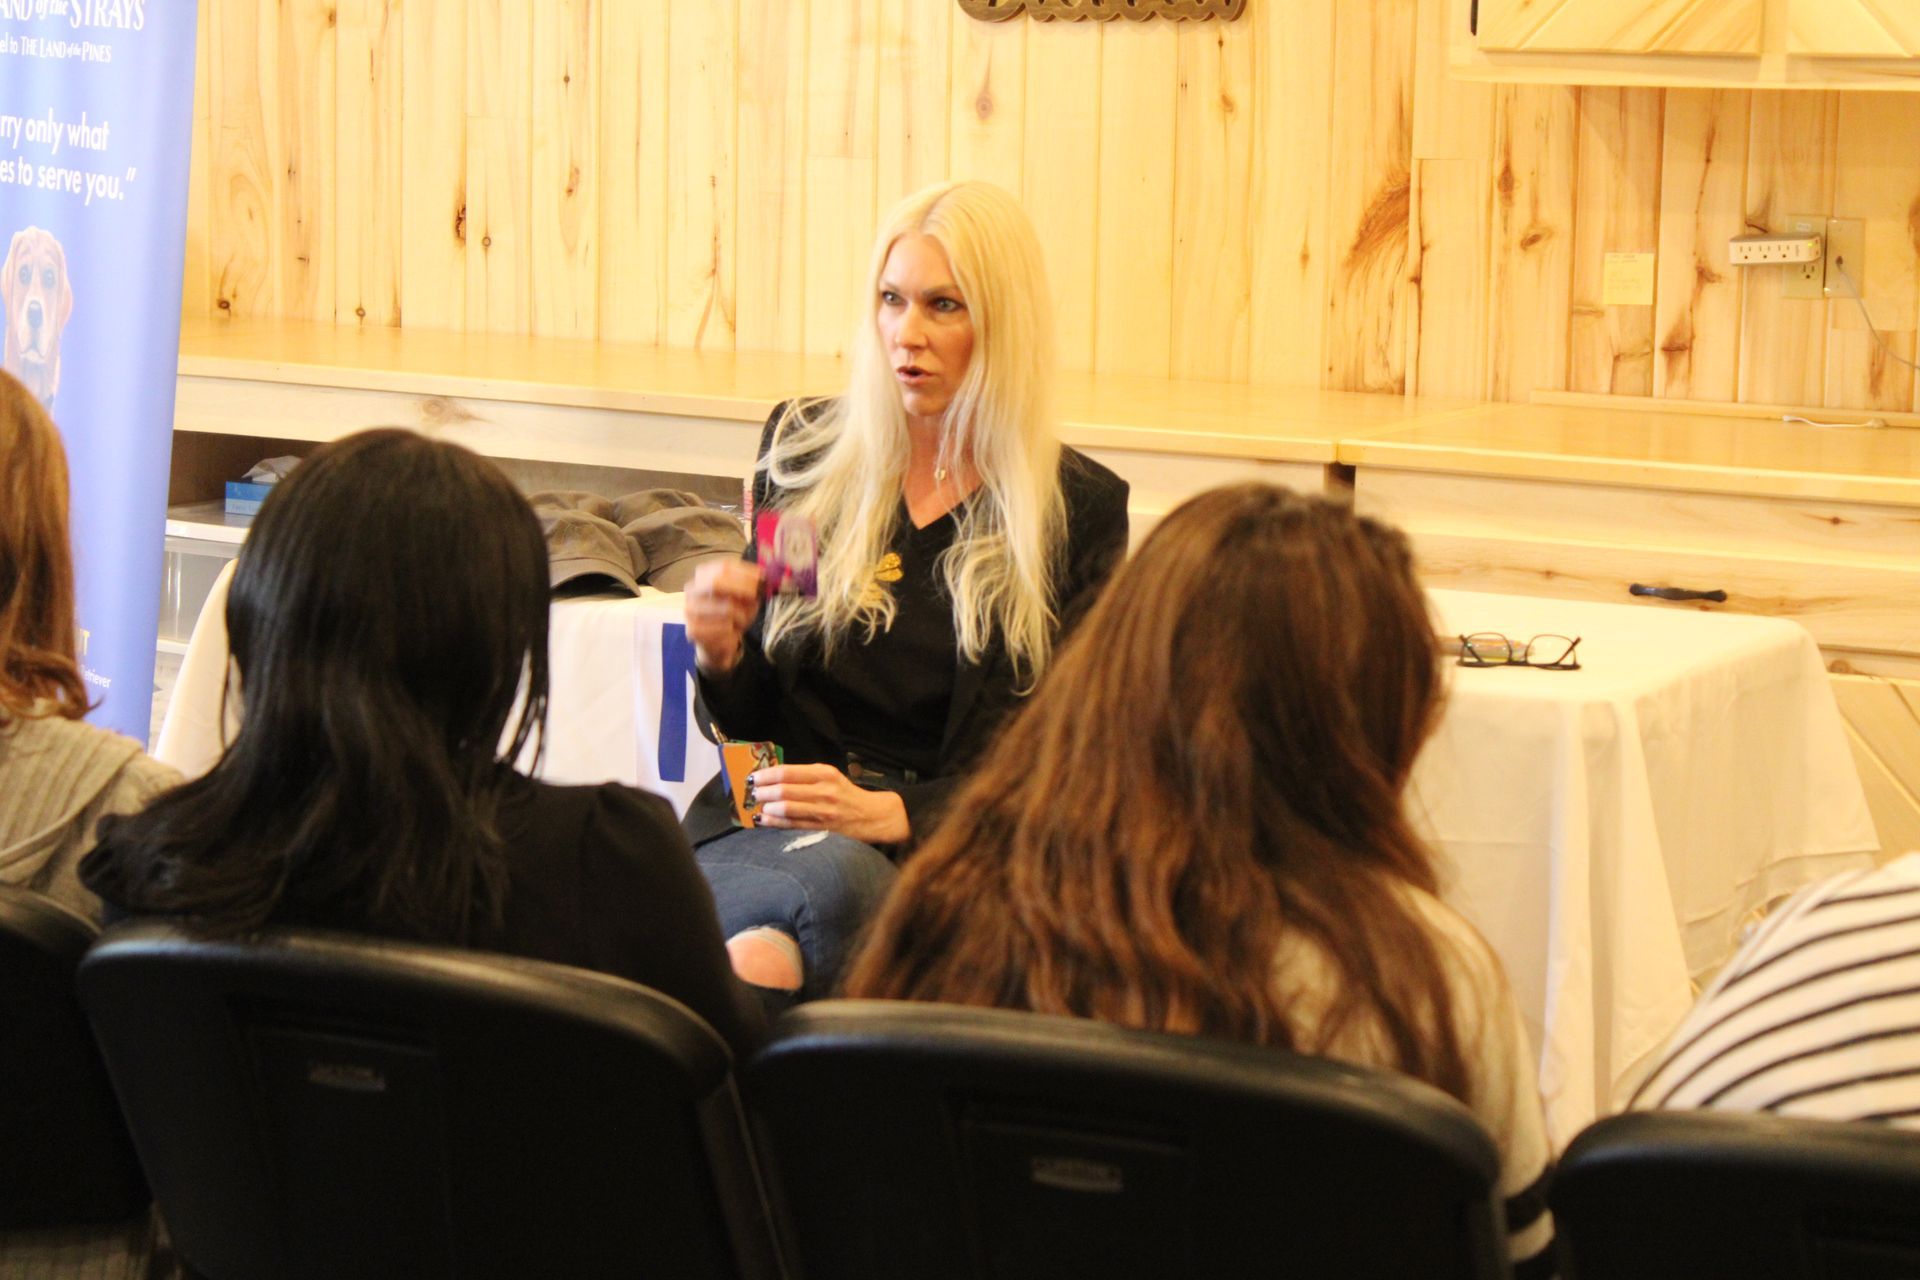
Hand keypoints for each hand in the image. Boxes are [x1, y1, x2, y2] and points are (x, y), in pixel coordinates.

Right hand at [684, 559, 762, 675]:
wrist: (719, 640)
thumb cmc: (733, 614)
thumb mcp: (746, 597)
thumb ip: (752, 586)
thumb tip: (761, 576)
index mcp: (704, 574)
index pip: (724, 567)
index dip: (744, 572)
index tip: (760, 578)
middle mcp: (692, 588)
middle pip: (716, 582)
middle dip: (741, 588)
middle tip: (755, 596)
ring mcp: (690, 609)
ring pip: (725, 607)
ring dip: (741, 615)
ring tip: (741, 619)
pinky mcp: (693, 629)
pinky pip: (723, 627)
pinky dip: (733, 629)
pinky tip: (730, 631)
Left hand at [751, 764, 910, 844]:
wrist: (871, 815)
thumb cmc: (845, 794)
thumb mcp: (829, 776)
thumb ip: (805, 775)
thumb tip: (772, 777)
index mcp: (824, 773)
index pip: (787, 772)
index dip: (766, 775)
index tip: (753, 777)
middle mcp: (824, 791)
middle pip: (784, 790)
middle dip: (763, 792)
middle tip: (752, 792)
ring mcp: (823, 811)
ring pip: (787, 808)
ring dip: (767, 807)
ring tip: (758, 805)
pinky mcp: (822, 829)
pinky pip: (793, 825)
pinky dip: (775, 822)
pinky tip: (764, 819)